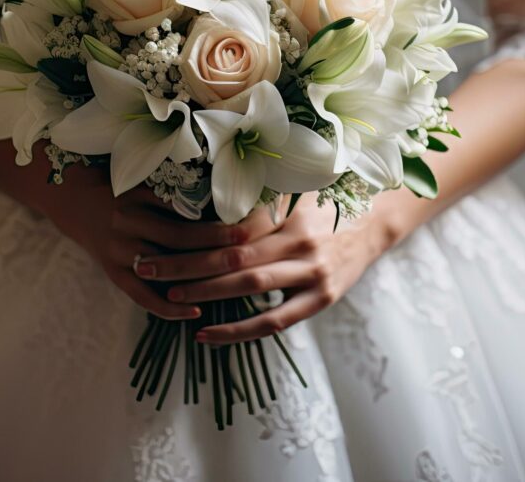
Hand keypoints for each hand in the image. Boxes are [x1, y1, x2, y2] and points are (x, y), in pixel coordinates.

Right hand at [39, 165, 282, 321]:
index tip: (246, 214)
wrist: (75, 201)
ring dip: (199, 275)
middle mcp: (129, 222)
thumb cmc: (122, 187)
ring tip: (232, 279)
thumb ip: (178, 187)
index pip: (185, 206)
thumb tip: (226, 195)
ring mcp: (120, 250)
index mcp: (139, 195)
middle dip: (216, 240)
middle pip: (179, 235)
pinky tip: (195, 311)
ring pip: (165, 266)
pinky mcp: (114, 273)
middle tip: (247, 242)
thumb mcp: (146, 178)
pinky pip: (142, 295)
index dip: (215, 211)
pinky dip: (168, 306)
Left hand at [134, 195, 385, 342]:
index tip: (160, 234)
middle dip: (186, 263)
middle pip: (233, 256)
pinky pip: (274, 321)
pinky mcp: (321, 299)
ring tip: (170, 297)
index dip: (195, 233)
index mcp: (289, 211)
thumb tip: (205, 194)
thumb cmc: (326, 202)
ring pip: (250, 287)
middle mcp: (300, 241)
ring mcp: (312, 272)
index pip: (234, 225)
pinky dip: (238, 331)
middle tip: (147, 265)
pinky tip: (206, 334)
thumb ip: (259, 197)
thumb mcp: (296, 190)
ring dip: (206, 294)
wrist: (377, 220)